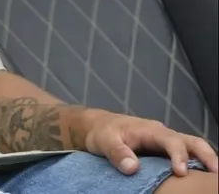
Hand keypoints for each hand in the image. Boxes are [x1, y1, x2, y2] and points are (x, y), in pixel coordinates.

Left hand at [83, 111, 218, 175]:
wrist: (97, 126)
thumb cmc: (102, 132)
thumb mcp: (104, 141)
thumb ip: (117, 153)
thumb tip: (132, 168)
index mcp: (150, 130)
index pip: (171, 140)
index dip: (179, 156)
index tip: (181, 172)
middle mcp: (162, 134)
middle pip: (191, 141)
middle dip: (206, 156)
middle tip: (217, 173)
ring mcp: (165, 142)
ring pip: (192, 148)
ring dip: (205, 160)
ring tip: (215, 177)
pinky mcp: (164, 151)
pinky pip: (185, 155)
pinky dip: (196, 164)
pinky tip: (200, 177)